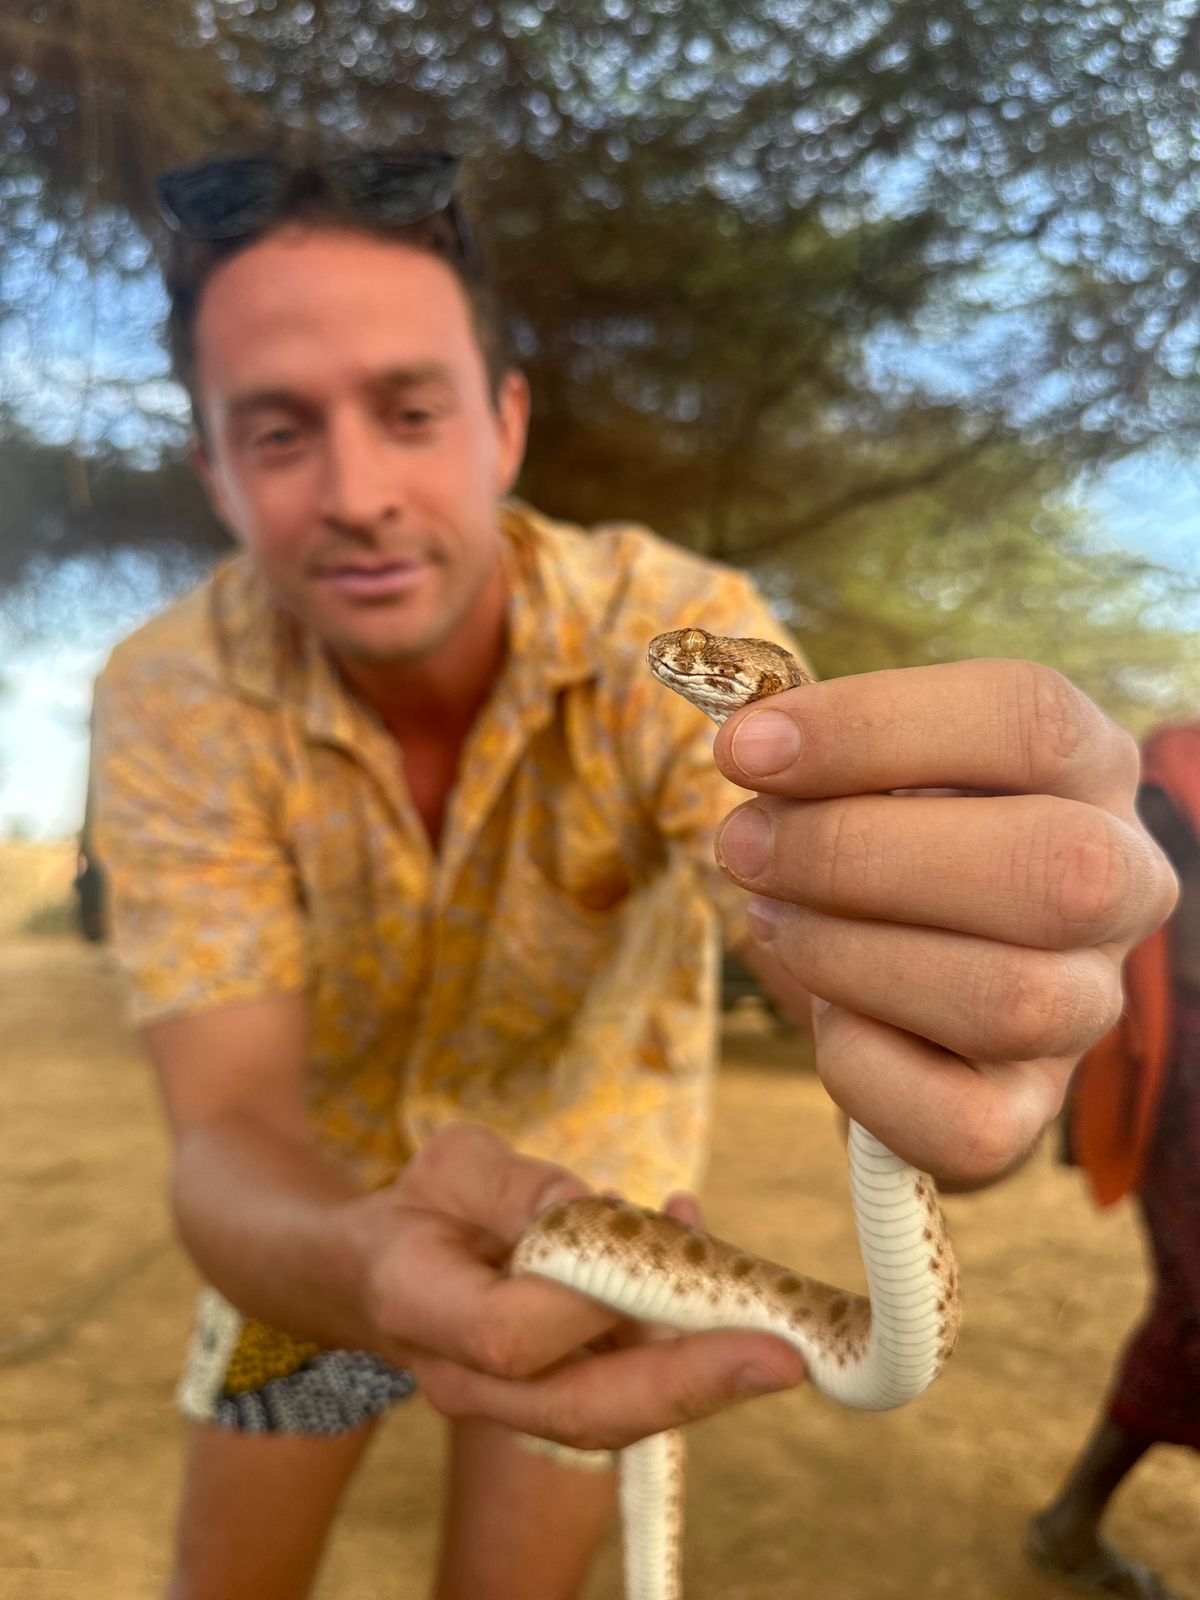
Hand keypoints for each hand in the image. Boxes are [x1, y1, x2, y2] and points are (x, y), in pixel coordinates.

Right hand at [354, 1124, 804, 1448]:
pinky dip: (683, 1339)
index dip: (583, 1305)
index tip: (650, 1252)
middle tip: (781, 1356)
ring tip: (772, 1316)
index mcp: (423, 1309)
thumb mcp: (451, 1164)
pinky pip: (627, 1380)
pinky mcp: (558, 1394)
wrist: (381, 1271)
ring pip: (615, 1414)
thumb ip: (515, 1186)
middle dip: (686, 1385)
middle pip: (580, 1411)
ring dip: (702, 1369)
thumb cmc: (422, 1204)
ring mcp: (513, 1402)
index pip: (509, 1336)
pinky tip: (708, 1255)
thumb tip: (593, 1212)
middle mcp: (467, 1379)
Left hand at [711, 660, 1178, 1187]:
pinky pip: (962, 1122)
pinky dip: (860, 1065)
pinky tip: (825, 1016)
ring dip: (849, 954)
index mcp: (1089, 770)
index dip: (875, 726)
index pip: (1029, 718)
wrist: (899, 992)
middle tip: (743, 845)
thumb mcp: (865, 778)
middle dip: (856, 852)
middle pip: (1049, 865)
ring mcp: (1088, 1011)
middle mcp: (1122, 888)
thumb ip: (822, 755)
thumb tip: (751, 744)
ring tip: (769, 920)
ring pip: (1011, 998)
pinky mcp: (1028, 1115)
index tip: (744, 749)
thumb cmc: (881, 852)